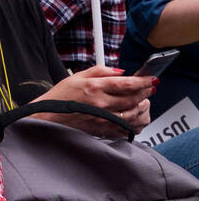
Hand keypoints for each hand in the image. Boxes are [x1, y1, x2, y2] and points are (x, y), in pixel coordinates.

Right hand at [38, 67, 154, 136]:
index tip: (151, 79)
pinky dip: (134, 123)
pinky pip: (125, 129)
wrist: (48, 116)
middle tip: (150, 88)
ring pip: (132, 114)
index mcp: (95, 87)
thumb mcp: (78, 76)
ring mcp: (102, 119)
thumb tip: (120, 71)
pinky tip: (134, 116)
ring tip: (144, 101)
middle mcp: (101, 104)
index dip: (143, 81)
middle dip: (146, 92)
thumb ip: (101, 70)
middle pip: (133, 99)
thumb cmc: (60, 97)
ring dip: (142, 107)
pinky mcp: (102, 130)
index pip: (127, 83)